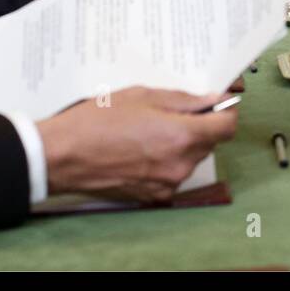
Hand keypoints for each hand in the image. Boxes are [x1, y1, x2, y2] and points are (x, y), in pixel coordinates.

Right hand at [37, 87, 237, 202]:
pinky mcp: (153, 195)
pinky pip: (172, 173)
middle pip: (209, 141)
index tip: (221, 102)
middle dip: (200, 124)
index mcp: (182, 136)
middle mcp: (180, 164)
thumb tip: (211, 100)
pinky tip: (141, 147)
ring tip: (150, 128)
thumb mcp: (143, 96)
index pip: (227, 126)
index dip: (227, 110)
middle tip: (175, 110)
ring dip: (181, 142)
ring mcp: (167, 183)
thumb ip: (184, 100)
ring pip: (190, 158)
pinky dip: (165, 159)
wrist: (62, 156)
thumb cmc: (97, 121)